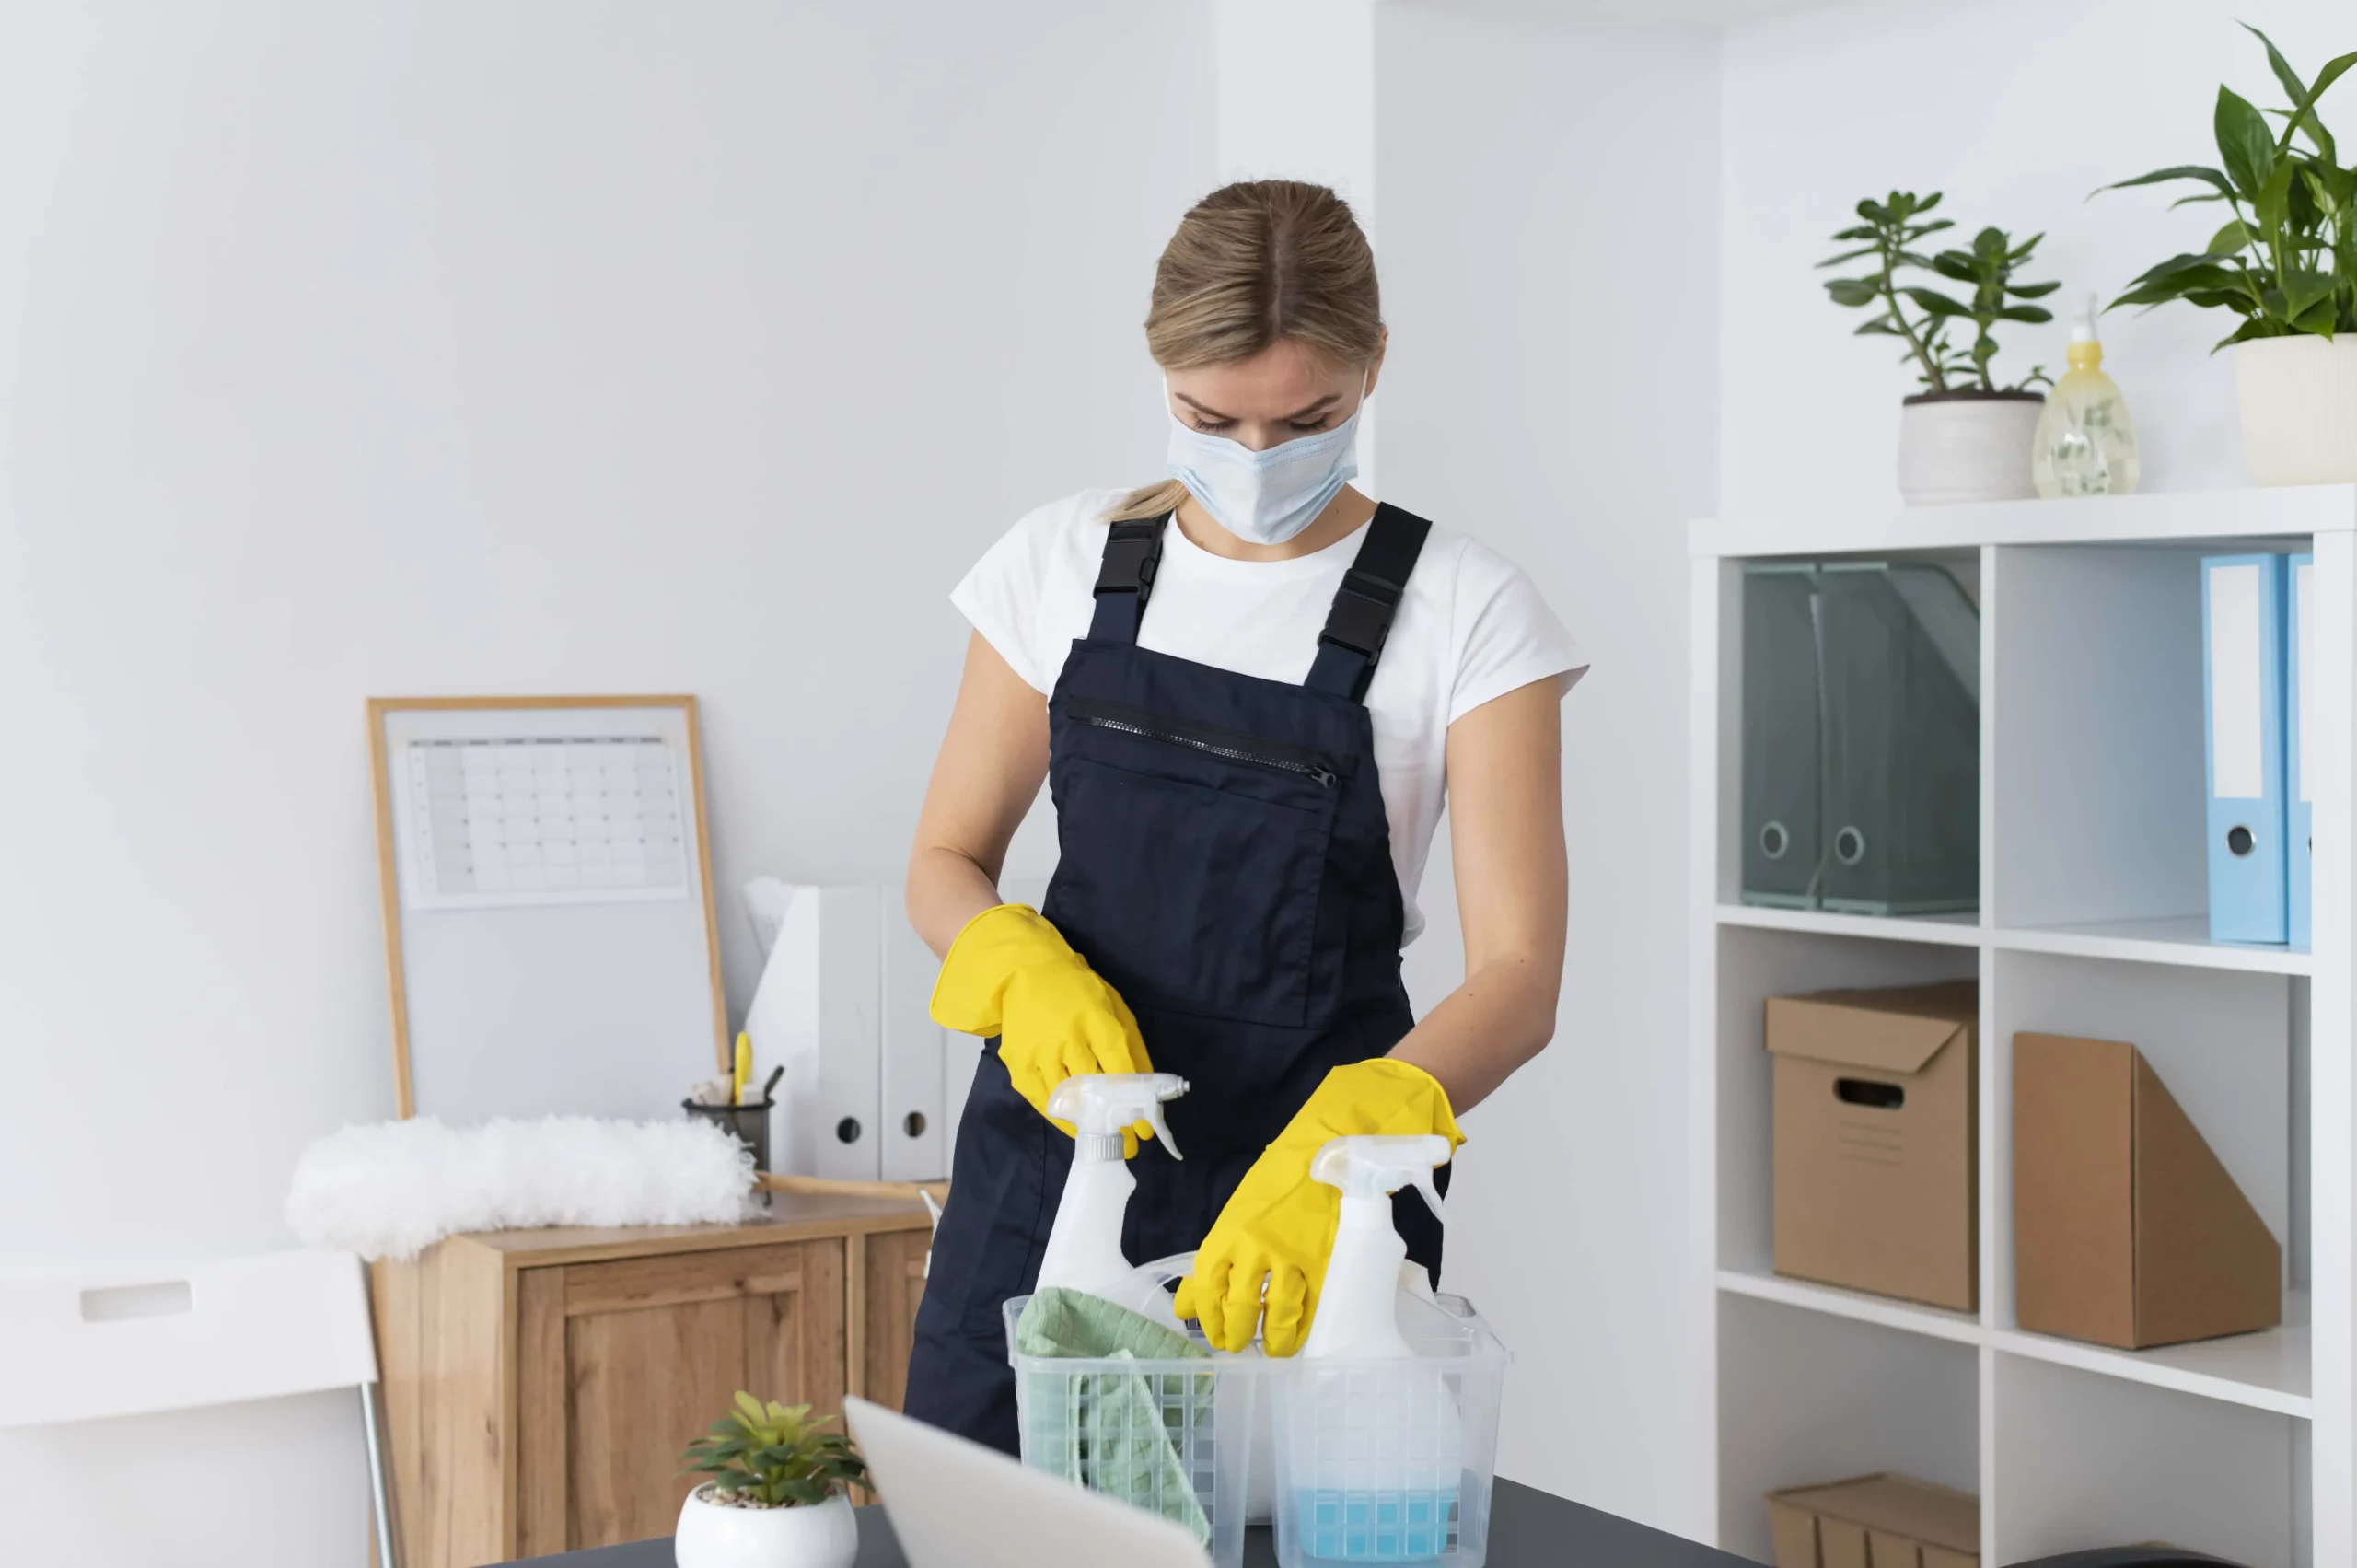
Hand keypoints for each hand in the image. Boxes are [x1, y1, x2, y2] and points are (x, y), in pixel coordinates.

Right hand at [930, 904, 1154, 1152]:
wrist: (1025, 971)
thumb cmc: (1078, 991)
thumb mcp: (1114, 1007)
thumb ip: (1132, 1045)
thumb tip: (1147, 1086)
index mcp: (1097, 1019)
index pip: (1120, 1068)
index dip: (1133, 1102)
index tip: (1145, 1128)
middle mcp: (1068, 1037)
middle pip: (1094, 1089)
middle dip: (1113, 1122)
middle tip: (1128, 1146)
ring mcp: (1040, 1051)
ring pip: (1067, 1099)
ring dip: (1087, 1125)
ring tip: (1103, 1140)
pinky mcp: (1019, 1063)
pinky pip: (1042, 1100)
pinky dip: (1060, 1119)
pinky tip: (1075, 1127)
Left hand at [1172, 1058, 1461, 1354]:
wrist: (1328, 1148)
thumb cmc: (1279, 1180)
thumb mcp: (1238, 1211)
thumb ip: (1216, 1256)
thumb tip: (1187, 1302)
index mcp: (1229, 1232)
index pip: (1206, 1285)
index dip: (1204, 1315)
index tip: (1206, 1330)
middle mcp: (1256, 1248)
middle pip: (1239, 1307)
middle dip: (1234, 1334)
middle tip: (1234, 1345)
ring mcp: (1293, 1257)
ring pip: (1276, 1314)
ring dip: (1270, 1340)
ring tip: (1268, 1349)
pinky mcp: (1325, 1262)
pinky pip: (1312, 1307)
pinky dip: (1303, 1328)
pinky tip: (1298, 1337)